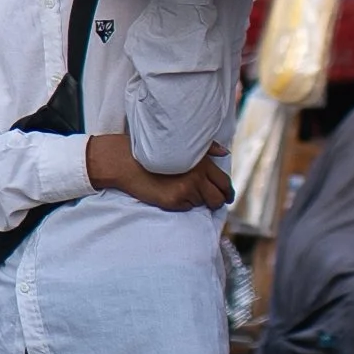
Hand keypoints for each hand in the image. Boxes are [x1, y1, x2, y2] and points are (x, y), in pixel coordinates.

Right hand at [86, 134, 232, 213]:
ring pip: (201, 203)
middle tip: (211, 202)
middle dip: (217, 201)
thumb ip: (206, 149)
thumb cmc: (153, 152)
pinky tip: (170, 193)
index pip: (224, 181)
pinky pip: (186, 208)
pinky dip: (182, 204)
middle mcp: (197, 176)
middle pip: (218, 198)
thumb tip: (225, 152)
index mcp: (201, 162)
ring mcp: (186, 190)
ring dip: (195, 200)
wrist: (127, 162)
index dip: (227, 191)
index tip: (226, 196)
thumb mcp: (181, 145)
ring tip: (180, 189)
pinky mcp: (174, 201)